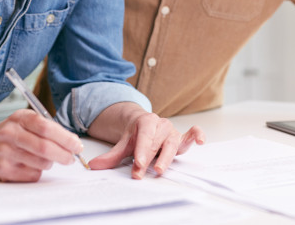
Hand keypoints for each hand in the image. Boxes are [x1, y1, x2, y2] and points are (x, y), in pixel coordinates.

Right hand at [0, 109, 84, 181]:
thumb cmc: (7, 135)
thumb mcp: (22, 122)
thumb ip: (44, 127)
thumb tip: (71, 142)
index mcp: (19, 118)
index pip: (46, 127)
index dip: (65, 137)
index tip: (77, 145)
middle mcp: (11, 133)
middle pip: (45, 147)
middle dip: (64, 154)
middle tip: (71, 158)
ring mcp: (6, 152)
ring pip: (41, 162)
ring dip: (50, 163)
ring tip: (47, 159)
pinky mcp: (3, 170)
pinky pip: (32, 174)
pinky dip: (38, 172)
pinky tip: (31, 166)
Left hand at [88, 112, 203, 178]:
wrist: (145, 124)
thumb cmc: (136, 135)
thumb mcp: (123, 143)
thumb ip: (111, 156)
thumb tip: (94, 165)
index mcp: (146, 121)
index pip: (144, 137)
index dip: (141, 151)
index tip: (137, 164)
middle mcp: (160, 125)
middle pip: (156, 143)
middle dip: (149, 158)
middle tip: (141, 172)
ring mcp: (172, 131)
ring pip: (172, 143)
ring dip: (167, 156)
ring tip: (160, 169)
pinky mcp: (181, 138)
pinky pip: (191, 134)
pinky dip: (197, 135)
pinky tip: (200, 141)